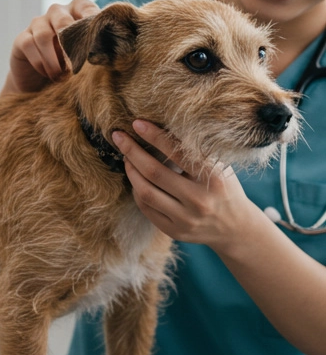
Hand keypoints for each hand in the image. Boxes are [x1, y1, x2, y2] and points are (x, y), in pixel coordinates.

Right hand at [1, 0, 100, 94]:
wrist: (40, 84)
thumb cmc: (69, 68)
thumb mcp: (84, 58)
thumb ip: (93, 49)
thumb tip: (104, 54)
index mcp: (76, 12)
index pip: (85, 8)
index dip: (90, 23)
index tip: (95, 43)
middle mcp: (56, 13)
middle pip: (62, 18)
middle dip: (69, 44)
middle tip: (75, 66)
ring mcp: (37, 24)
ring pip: (43, 35)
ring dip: (53, 60)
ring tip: (61, 77)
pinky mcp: (22, 39)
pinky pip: (29, 45)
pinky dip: (40, 62)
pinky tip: (48, 74)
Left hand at [113, 120, 257, 250]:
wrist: (236, 228)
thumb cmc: (224, 188)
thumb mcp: (219, 166)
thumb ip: (195, 153)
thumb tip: (160, 129)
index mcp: (214, 178)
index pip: (178, 153)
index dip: (154, 136)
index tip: (137, 123)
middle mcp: (199, 200)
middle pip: (154, 173)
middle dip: (132, 151)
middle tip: (118, 137)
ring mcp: (185, 219)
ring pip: (145, 192)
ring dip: (131, 172)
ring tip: (126, 157)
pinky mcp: (174, 231)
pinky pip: (146, 208)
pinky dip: (137, 191)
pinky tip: (136, 179)